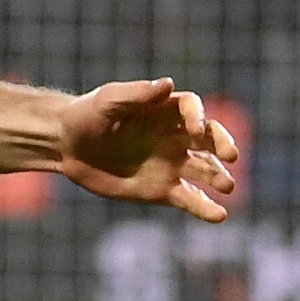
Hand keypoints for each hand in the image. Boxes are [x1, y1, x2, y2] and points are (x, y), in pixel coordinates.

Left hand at [57, 79, 240, 222]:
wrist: (68, 146)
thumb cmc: (88, 115)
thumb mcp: (108, 101)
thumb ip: (137, 94)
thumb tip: (168, 84)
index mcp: (165, 110)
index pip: (192, 109)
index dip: (197, 117)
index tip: (193, 129)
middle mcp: (175, 136)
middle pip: (208, 138)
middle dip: (222, 145)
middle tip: (231, 156)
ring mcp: (170, 164)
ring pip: (204, 170)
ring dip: (219, 177)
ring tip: (227, 186)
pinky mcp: (162, 190)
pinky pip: (189, 199)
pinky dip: (205, 208)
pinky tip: (219, 215)